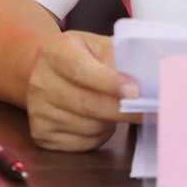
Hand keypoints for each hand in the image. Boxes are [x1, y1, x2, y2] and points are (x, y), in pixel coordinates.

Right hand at [25, 30, 139, 150]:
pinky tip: (103, 120)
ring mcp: (39, 112)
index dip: (109, 82)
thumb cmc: (77, 54)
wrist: (39, 69)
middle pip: (87, 103)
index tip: (134, 91)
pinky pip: (83, 143)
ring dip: (112, 121)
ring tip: (120, 108)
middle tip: (148, 110)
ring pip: (88, 126)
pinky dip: (101, 135)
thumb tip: (146, 76)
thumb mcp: (94, 44)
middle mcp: (42, 83)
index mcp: (56, 53)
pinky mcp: (42, 135)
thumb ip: (117, 56)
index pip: (81, 71)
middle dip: (122, 109)